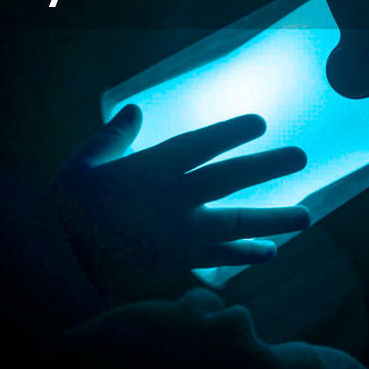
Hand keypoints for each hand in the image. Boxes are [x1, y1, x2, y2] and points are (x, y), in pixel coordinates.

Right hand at [56, 105, 309, 298]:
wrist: (62, 260)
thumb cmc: (72, 205)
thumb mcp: (86, 161)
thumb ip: (115, 134)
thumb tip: (133, 109)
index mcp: (152, 168)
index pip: (201, 144)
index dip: (232, 132)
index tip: (260, 123)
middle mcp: (174, 199)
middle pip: (229, 179)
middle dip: (267, 166)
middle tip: (300, 157)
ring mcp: (180, 233)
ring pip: (235, 223)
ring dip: (273, 219)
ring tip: (306, 216)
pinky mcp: (178, 259)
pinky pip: (219, 256)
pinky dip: (245, 254)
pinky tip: (270, 252)